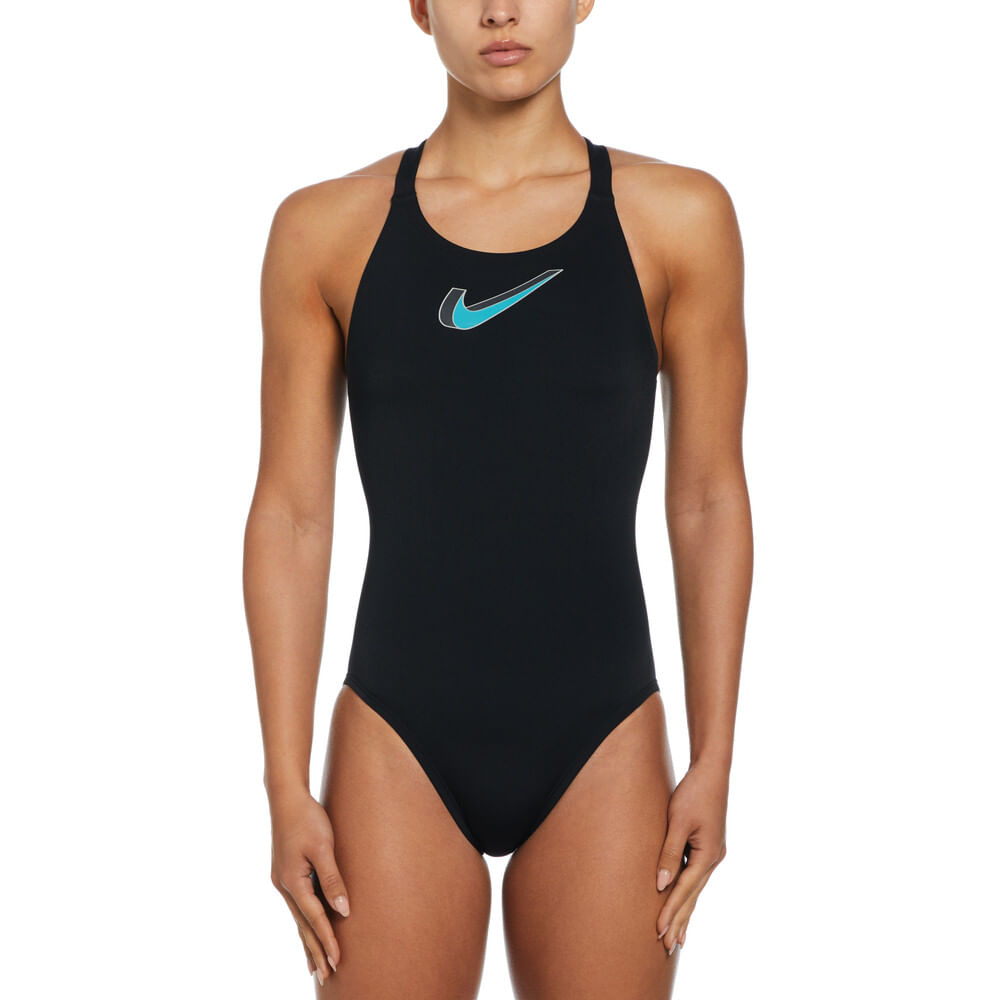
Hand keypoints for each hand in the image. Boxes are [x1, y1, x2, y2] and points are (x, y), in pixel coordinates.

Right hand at [268, 786, 349, 984]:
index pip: (315, 918)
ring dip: (308, 941)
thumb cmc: (307, 818)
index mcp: (293, 882)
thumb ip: (333, 879)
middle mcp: (284, 886)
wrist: (286, 797)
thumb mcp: (323, 847)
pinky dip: (303, 923)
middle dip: (315, 950)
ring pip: (298, 919)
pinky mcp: (285, 874)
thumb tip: (344, 911)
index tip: (338, 961)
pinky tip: (307, 929)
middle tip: (327, 975)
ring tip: (315, 964)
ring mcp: (282, 881)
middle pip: (302, 925)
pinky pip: (296, 906)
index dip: (327, 940)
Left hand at [654, 759, 728, 954]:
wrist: (712, 772)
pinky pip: (696, 877)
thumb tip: (661, 885)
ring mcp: (713, 854)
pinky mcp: (708, 847)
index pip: (684, 891)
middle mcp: (713, 859)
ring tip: (678, 937)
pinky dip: (688, 893)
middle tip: (667, 948)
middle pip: (693, 896)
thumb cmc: (692, 793)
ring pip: (695, 889)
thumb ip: (669, 853)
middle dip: (680, 921)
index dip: (670, 912)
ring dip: (685, 912)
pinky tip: (683, 902)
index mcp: (707, 855)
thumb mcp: (677, 821)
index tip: (658, 932)